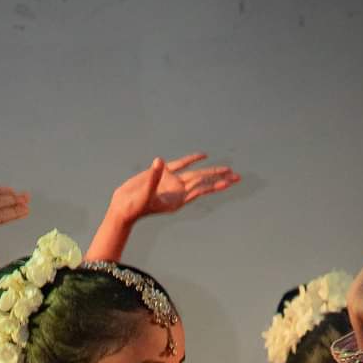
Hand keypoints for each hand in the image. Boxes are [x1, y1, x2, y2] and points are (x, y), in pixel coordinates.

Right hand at [109, 154, 238, 222]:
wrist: (123, 206)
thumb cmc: (133, 206)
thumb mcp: (144, 193)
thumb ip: (153, 178)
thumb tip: (159, 161)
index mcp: (178, 199)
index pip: (201, 189)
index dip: (214, 184)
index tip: (228, 182)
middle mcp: (178, 191)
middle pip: (203, 182)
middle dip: (220, 179)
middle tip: (238, 177)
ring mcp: (172, 182)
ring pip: (196, 174)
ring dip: (211, 171)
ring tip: (228, 170)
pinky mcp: (163, 173)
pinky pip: (181, 164)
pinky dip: (192, 160)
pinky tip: (203, 155)